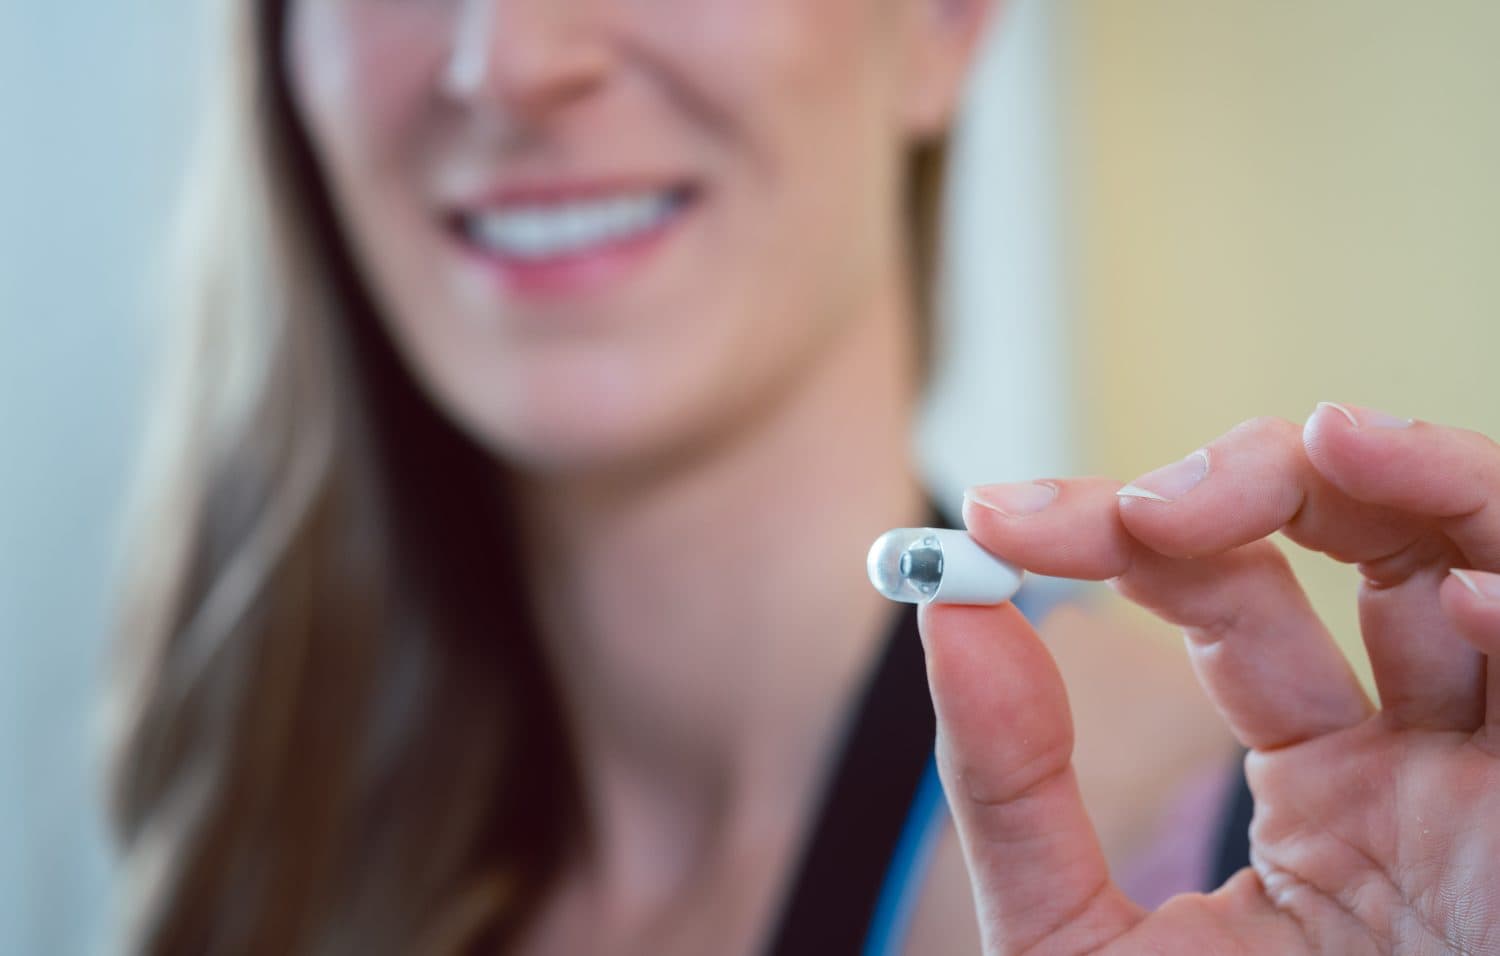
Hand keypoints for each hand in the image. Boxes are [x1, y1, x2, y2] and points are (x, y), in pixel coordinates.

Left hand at [922, 404, 1499, 954]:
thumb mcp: (1083, 948)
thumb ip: (1013, 792)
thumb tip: (949, 620)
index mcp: (1328, 788)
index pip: (1225, 601)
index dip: (1110, 537)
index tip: (990, 519)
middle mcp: (1438, 757)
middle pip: (1353, 545)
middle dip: (1234, 488)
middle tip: (1124, 510)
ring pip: (1487, 549)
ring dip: (1402, 478)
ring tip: (1314, 447)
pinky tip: (1462, 595)